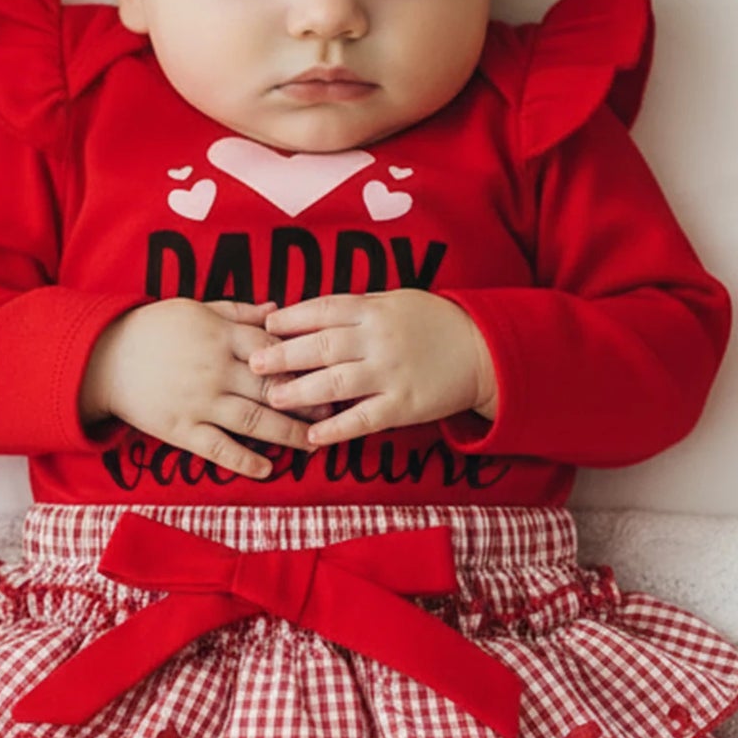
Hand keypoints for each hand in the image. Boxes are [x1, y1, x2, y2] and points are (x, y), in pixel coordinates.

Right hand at [80, 298, 330, 479]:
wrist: (104, 357)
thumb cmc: (153, 328)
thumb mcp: (196, 308)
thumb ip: (239, 312)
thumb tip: (278, 310)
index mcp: (220, 336)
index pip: (273, 349)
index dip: (303, 362)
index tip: (327, 371)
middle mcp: (214, 370)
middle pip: (271, 388)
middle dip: (306, 401)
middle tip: (333, 412)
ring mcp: (198, 402)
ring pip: (253, 421)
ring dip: (287, 434)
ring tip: (313, 443)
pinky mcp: (181, 429)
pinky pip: (219, 448)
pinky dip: (245, 461)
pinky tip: (268, 469)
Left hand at [248, 289, 497, 445]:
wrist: (483, 351)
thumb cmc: (432, 324)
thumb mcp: (395, 302)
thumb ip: (355, 308)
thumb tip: (306, 313)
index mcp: (374, 309)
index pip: (324, 310)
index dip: (292, 318)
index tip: (264, 325)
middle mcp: (379, 339)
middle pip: (323, 346)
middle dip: (284, 355)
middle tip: (254, 364)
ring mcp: (391, 373)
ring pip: (337, 383)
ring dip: (301, 391)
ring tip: (273, 398)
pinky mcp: (404, 405)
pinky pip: (363, 419)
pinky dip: (336, 428)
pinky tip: (312, 435)